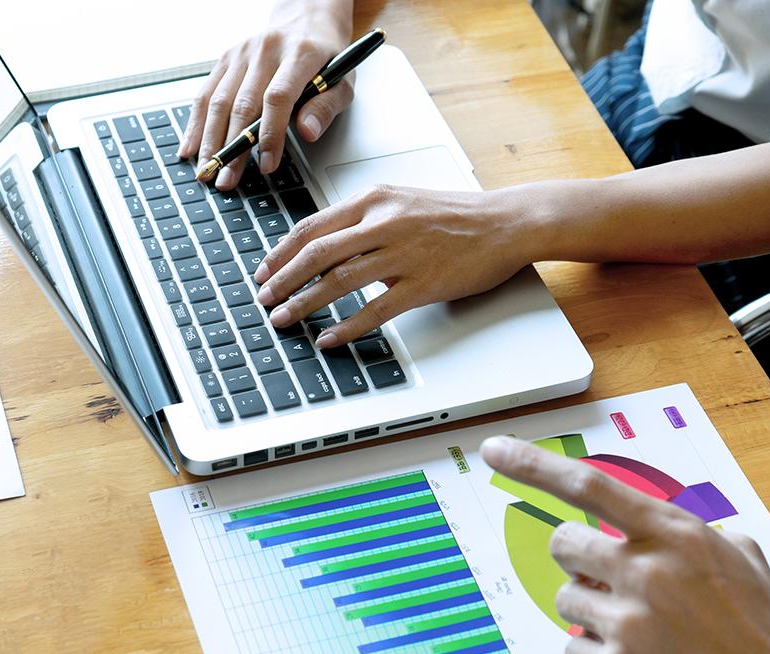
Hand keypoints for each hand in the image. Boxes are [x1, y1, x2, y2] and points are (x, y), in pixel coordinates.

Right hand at [177, 0, 354, 190]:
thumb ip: (327, 107)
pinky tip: (190, 147)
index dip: (271, 134)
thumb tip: (308, 132)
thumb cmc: (325, 55)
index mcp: (300, 54)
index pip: (279, 97)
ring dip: (210, 140)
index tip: (267, 164)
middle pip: (243, 104)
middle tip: (226, 180)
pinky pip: (206, 93)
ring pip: (219, 101)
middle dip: (232, 148)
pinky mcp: (226, 58)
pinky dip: (195, 123)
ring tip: (206, 170)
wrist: (305, 16)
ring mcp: (242, 53)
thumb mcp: (342, 80)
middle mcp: (266, 50)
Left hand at [254, 185, 535, 346]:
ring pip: (338, 281)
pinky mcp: (423, 283)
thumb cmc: (456, 214)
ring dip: (303, 303)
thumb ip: (365, 219)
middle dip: (281, 280)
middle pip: (316, 253)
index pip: (312, 226)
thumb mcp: (402, 201)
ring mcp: (403, 253)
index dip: (280, 252)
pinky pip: (375, 309)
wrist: (507, 222)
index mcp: (374, 199)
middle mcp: (384, 222)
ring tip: (283, 320)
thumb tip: (328, 244)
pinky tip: (328, 337)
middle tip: (263, 300)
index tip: (263, 271)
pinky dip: (346, 326)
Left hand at [480, 437, 769, 653]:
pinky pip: (573, 651)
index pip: (588, 485)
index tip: (497, 450)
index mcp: (675, 536)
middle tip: (609, 577)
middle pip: (563, 544)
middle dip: (579, 558)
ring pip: (566, 600)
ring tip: (642, 629)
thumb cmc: (760, 630)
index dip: (534, 464)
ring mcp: (626, 625)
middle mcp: (645, 573)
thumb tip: (636, 525)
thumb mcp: (736, 555)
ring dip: (592, 610)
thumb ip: (679, 531)